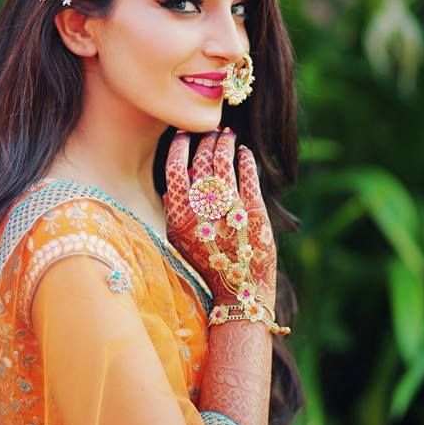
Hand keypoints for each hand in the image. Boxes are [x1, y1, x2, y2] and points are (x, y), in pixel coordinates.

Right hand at [163, 129, 276, 306]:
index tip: (183, 135)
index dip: (179, 147)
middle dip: (205, 140)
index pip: (174, 169)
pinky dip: (244, 158)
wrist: (240, 293)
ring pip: (224, 161)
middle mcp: (203, 210)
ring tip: (227, 135)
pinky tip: (243, 152)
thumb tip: (169, 188)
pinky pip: (248, 174)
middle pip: (201, 160)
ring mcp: (229, 208)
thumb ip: (172, 214)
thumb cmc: (208, 266)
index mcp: (180, 216)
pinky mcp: (254, 210)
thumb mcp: (179, 243)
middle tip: (210, 131)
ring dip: (225, 143)